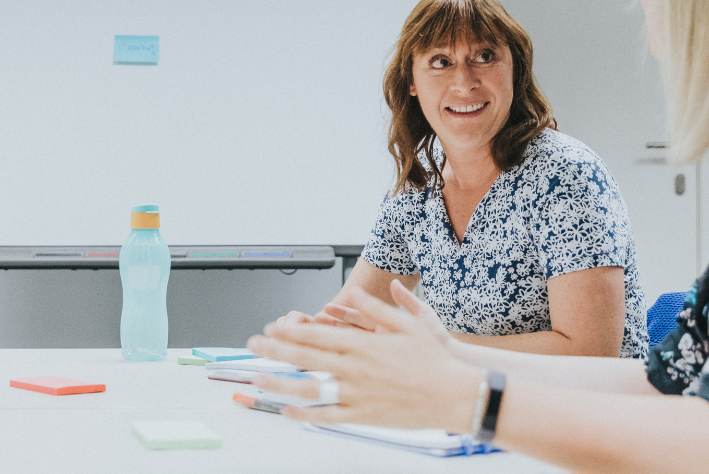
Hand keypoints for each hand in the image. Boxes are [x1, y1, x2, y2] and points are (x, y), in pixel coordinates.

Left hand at [247, 281, 477, 430]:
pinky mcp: (363, 415)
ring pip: (310, 388)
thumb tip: (354, 293)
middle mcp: (355, 369)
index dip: (288, 332)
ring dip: (281, 382)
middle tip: (253, 346)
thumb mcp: (407, 323)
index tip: (270, 328)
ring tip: (258, 378)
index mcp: (362, 345)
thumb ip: (375, 308)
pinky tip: (288, 410)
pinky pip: (328, 416)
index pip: (315, 337)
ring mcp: (357, 394)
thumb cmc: (433, 359)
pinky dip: (306, 414)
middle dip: (275, 351)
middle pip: (305, 358)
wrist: (455, 394)